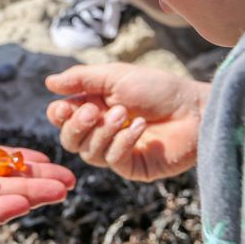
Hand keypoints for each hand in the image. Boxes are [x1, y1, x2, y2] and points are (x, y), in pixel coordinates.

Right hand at [46, 63, 210, 180]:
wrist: (195, 108)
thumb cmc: (158, 88)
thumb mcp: (115, 76)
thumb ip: (81, 79)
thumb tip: (48, 83)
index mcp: (93, 107)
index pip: (61, 117)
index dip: (58, 115)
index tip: (65, 106)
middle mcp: (101, 131)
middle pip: (69, 140)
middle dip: (77, 126)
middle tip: (94, 110)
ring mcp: (116, 151)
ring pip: (88, 153)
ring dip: (104, 131)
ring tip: (124, 113)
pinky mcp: (134, 167)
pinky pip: (113, 161)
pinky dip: (122, 142)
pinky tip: (140, 127)